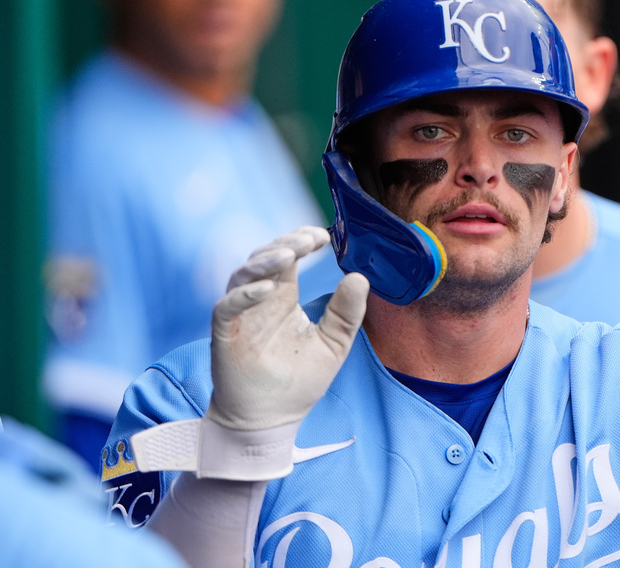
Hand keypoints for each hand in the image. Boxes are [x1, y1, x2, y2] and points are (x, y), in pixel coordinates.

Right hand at [206, 226, 368, 431]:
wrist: (270, 420)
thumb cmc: (298, 382)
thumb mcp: (333, 345)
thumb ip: (346, 313)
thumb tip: (359, 278)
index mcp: (284, 297)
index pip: (289, 257)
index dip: (302, 240)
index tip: (324, 235)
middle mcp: (260, 299)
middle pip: (266, 257)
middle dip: (286, 243)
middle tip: (309, 240)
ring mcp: (241, 315)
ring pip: (244, 274)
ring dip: (266, 261)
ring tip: (289, 256)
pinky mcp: (224, 333)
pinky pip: (228, 306)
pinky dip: (245, 294)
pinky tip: (267, 288)